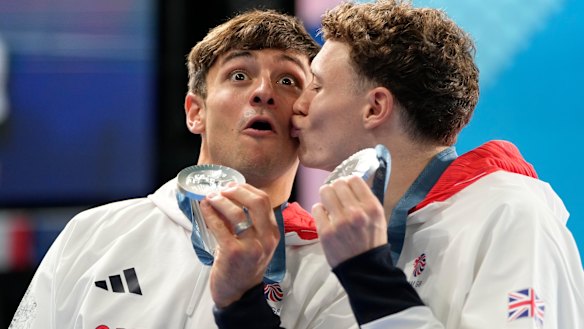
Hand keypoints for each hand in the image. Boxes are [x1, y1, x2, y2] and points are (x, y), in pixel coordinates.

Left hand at [199, 183, 279, 307]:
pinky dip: (210, 214)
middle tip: (221, 189)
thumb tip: (228, 197)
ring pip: (237, 212)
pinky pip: (220, 226)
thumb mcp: (255, 244)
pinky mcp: (233, 252)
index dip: (246, 189)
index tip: (232, 185)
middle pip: (256, 201)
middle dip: (236, 190)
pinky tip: (204, 209)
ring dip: (220, 201)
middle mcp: (266, 239)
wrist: (238, 295)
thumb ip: (248, 223)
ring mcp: (251, 246)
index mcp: (273, 233)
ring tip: (210, 197)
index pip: (264, 201)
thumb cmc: (244, 267)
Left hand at [312, 175, 386, 267]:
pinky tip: (325, 218)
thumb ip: (365, 200)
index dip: (349, 182)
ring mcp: (340, 222)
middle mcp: (356, 212)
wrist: (364, 269)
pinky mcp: (326, 232)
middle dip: (335, 188)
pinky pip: (316, 208)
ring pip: (325, 192)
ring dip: (326, 197)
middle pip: (338, 184)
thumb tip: (349, 182)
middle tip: (336, 197)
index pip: (354, 179)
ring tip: (329, 205)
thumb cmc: (371, 242)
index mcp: (372, 207)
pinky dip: (320, 211)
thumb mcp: (378, 218)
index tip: (346, 188)